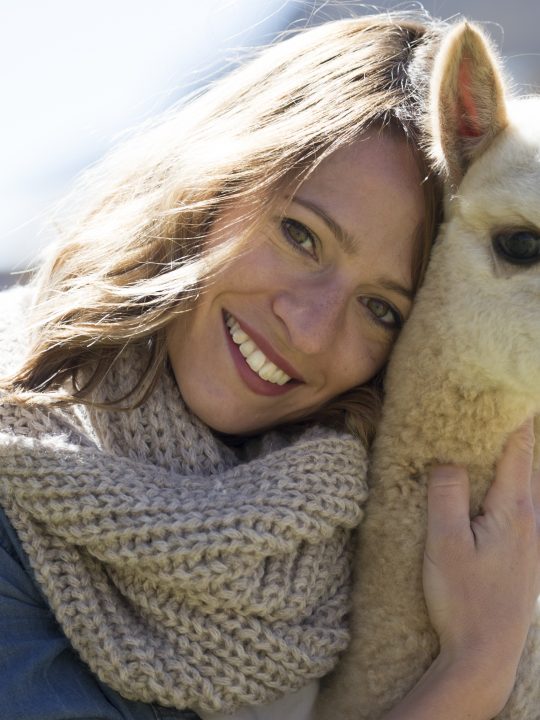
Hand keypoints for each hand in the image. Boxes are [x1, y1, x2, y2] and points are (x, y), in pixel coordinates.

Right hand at [423, 418, 539, 711]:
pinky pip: (525, 508)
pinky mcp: (527, 558)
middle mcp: (532, 521)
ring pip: (529, 487)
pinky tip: (498, 493)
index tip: (508, 392)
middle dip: (517, 435)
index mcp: (515, 511)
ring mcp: (534, 542)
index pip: (518, 451)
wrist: (486, 654)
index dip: (513, 419)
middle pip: (528, 465)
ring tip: (499, 443)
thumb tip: (446, 459)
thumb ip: (446, 495)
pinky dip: (515, 486)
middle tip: (502, 408)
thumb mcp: (445, 543)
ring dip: (516, 462)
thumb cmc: (464, 600)